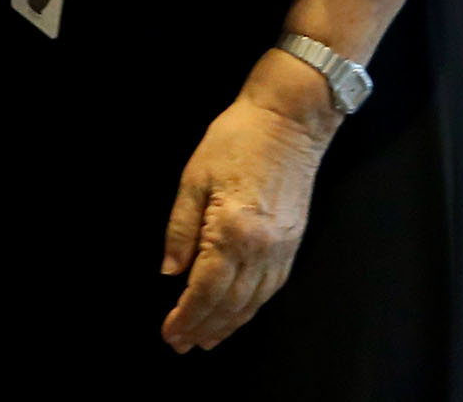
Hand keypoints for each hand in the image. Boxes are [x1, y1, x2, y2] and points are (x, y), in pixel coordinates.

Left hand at [159, 62, 332, 351]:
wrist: (289, 119)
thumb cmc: (237, 139)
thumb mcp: (194, 178)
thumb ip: (180, 229)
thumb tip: (170, 273)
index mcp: (231, 231)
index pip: (204, 290)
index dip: (186, 316)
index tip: (169, 333)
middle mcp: (261, 248)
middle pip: (230, 304)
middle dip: (203, 327)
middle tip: (182, 344)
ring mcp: (282, 248)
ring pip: (253, 302)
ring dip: (228, 325)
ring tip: (206, 339)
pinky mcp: (294, 242)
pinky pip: (272, 288)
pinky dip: (253, 307)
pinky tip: (239, 314)